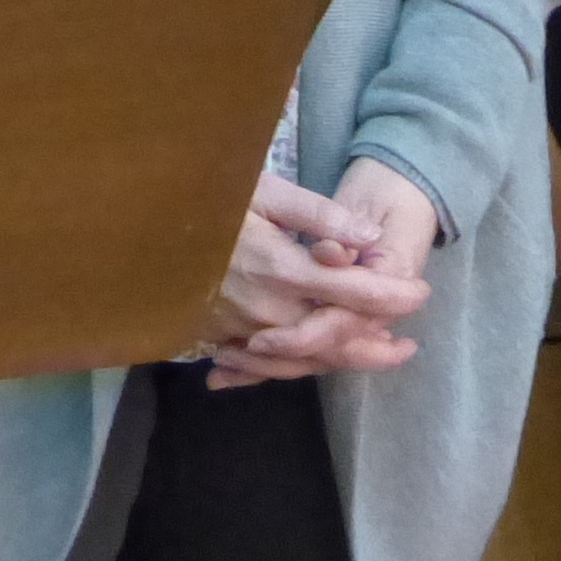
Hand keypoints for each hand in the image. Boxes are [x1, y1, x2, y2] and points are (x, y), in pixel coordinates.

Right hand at [206, 164, 431, 388]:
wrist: (140, 230)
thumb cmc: (208, 200)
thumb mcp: (265, 193)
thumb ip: (319, 215)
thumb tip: (369, 234)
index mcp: (282, 269)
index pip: (354, 292)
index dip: (393, 296)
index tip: (420, 293)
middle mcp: (266, 309)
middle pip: (334, 340)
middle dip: (375, 347)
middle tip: (408, 348)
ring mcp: (241, 329)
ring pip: (304, 359)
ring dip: (343, 361)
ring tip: (376, 358)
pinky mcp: (220, 338)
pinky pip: (269, 364)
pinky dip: (300, 367)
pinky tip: (318, 364)